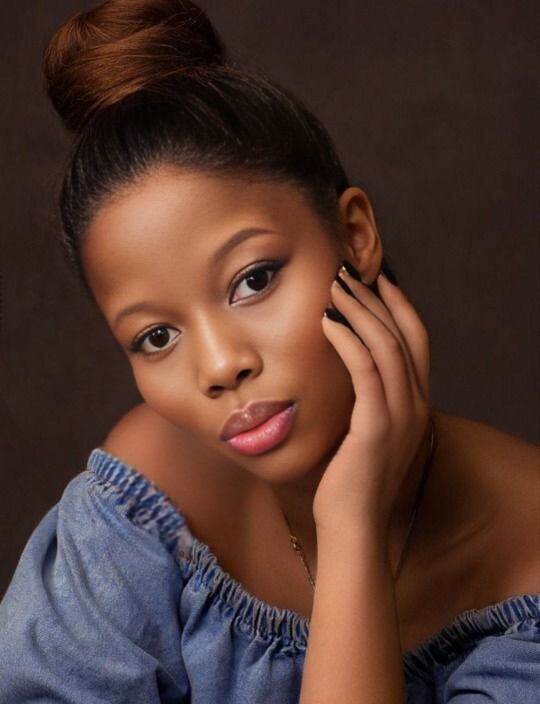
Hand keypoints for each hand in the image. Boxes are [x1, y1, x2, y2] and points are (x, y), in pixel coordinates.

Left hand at [313, 264, 430, 534]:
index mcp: (416, 406)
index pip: (417, 343)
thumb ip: (367, 405)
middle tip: (348, 273)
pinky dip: (347, 338)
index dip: (400, 307)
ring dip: (359, 310)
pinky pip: (365, 369)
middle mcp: (416, 406)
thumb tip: (347, 377)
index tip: (379, 280)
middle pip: (404, 335)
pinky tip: (327, 320)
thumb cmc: (350, 484)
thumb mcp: (366, 436)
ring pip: (386, 346)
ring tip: (334, 286)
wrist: (353, 529)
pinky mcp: (377, 426)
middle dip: (376, 299)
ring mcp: (401, 415)